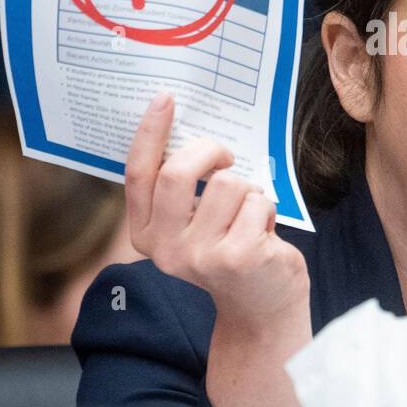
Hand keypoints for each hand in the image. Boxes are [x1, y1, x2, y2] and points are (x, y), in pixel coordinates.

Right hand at [124, 91, 309, 328]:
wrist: (261, 308)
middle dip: (209, 151)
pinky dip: (266, 208)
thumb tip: (190, 129)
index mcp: (147, 234)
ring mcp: (201, 256)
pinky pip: (257, 201)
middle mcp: (166, 249)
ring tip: (249, 215)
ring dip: (248, 190)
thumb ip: (184, 189)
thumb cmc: (230, 250)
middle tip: (227, 157)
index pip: (139, 174)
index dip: (150, 133)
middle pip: (178, 171)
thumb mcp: (195, 223)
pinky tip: (264, 233)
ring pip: (227, 184)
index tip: (166, 98)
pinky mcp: (238, 257)